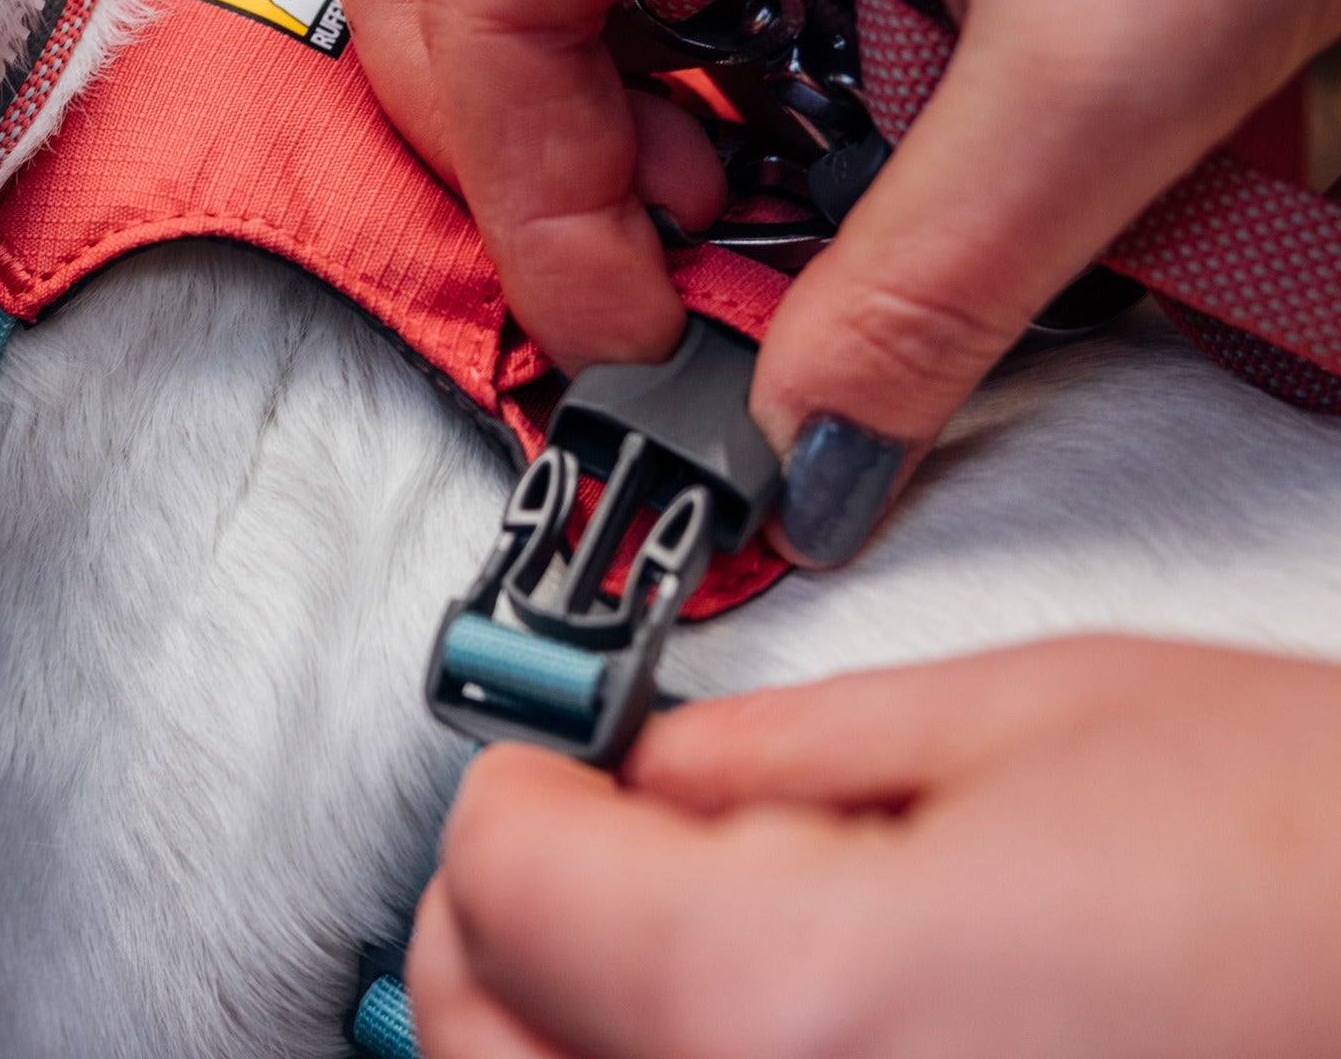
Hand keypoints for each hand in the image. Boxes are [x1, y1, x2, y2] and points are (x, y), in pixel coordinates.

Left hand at [409, 638, 1340, 1058]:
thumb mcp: (1032, 720)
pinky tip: (768, 1034)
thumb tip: (654, 769)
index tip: (557, 758)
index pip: (506, 889)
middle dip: (506, 919)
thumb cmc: (1329, 868)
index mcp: (807, 1004)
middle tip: (589, 838)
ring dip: (564, 1029)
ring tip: (674, 934)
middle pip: (488, 1051)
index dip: (518, 789)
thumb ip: (787, 746)